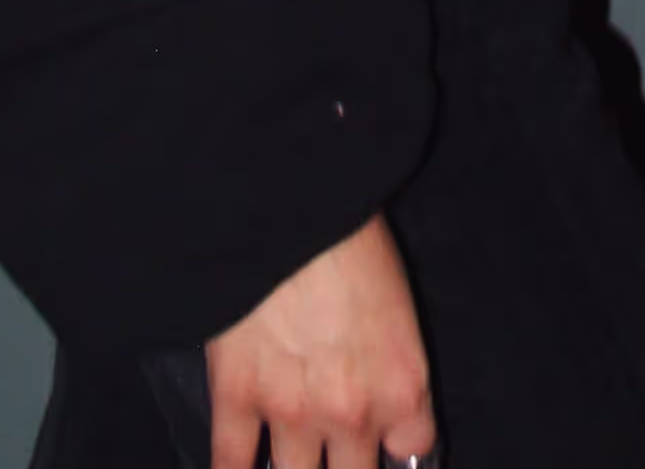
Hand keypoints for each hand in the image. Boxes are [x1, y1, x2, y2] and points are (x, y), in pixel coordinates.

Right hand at [207, 213, 435, 468]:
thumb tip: (377, 380)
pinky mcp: (237, 398)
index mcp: (402, 382)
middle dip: (346, 467)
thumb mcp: (396, 297)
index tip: (387, 441)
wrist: (290, 203)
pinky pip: (231, 464)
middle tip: (338, 449)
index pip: (413, 448)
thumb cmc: (350, 233)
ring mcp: (292, 412)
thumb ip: (391, 355)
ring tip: (293, 460)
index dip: (398, 444)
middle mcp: (352, 412)